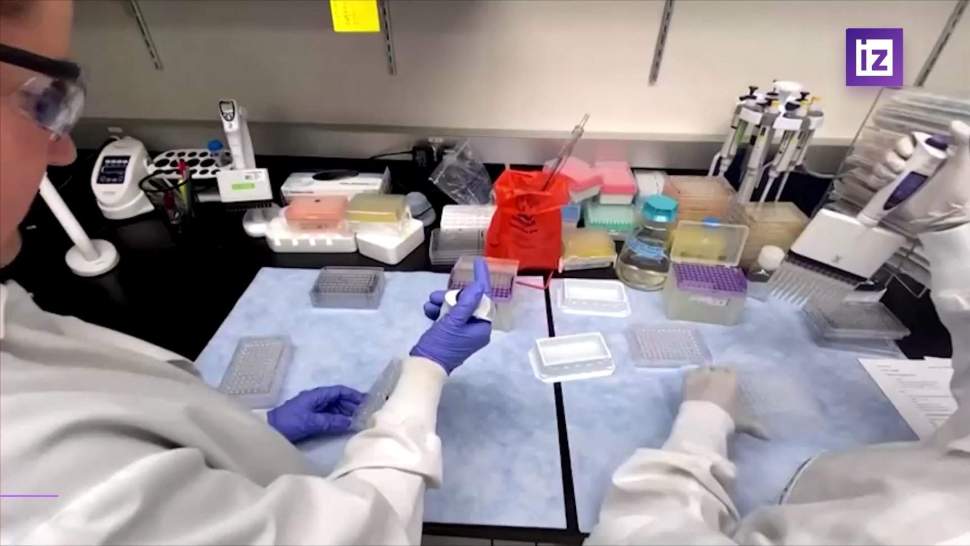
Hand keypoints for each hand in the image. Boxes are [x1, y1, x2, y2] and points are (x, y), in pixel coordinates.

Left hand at [267, 385, 363, 443]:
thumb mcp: (311, 422)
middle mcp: (317, 399)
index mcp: (316, 395)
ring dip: (347, 413)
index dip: (353, 395)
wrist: (270, 431)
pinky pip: (330, 416)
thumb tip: (350, 422)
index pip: (339, 391)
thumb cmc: (289, 422)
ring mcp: (315, 409)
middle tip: (366, 413)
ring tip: (359, 419)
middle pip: (339, 399)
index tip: (366, 401)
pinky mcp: (312, 418)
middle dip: (352, 405)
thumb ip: (331, 421)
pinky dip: (339, 419)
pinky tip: (347, 425)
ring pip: (335, 408)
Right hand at [411, 257, 492, 373]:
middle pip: (468, 303)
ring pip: (456, 309)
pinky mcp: (451, 335)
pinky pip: (448, 317)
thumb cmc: (441, 344)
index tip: (479, 262)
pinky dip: (438, 312)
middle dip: (452, 297)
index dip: (481, 280)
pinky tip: (428, 310)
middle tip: (437, 295)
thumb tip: (479, 286)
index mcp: (481, 328)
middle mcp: (475, 330)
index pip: (484, 299)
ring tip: (429, 303)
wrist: (424, 367)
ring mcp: (463, 333)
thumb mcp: (454, 321)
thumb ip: (466, 303)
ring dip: (442, 303)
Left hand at [683, 367, 767, 439]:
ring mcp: (700, 375)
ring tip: (704, 381)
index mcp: (730, 379)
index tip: (728, 382)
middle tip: (716, 383)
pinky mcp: (687, 379)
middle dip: (717, 373)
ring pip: (704, 368)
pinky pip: (690, 372)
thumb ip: (754, 427)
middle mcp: (716, 373)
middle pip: (717, 368)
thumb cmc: (724, 418)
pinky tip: (692, 381)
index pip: (731, 371)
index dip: (729, 376)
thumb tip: (768, 437)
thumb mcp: (740, 422)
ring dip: (704, 372)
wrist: (702, 419)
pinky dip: (692, 375)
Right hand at [872, 120, 969, 232]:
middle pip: (891, 151)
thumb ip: (966, 141)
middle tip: (899, 168)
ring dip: (882, 168)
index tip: (907, 152)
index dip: (903, 144)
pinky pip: (874, 180)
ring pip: (881, 164)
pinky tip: (883, 184)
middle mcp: (912, 165)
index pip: (908, 141)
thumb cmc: (955, 192)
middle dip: (890, 157)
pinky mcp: (890, 192)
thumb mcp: (965, 165)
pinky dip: (874, 179)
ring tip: (892, 178)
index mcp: (928, 156)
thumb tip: (953, 123)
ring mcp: (900, 179)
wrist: (943, 221)